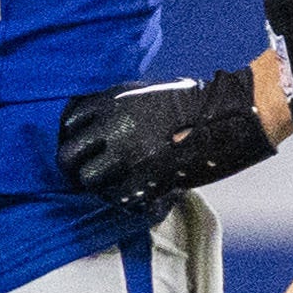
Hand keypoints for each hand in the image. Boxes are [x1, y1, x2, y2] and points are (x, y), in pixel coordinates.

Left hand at [58, 63, 276, 214]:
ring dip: (99, 184)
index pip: (68, 124)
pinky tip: (135, 191)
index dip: (74, 138)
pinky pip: (117, 197)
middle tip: (87, 172)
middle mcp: (112, 128)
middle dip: (75, 166)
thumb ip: (113, 108)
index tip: (84, 146)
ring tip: (114, 182)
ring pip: (89, 181)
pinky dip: (125, 198)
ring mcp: (127, 156)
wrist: (225, 117)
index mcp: (110, 102)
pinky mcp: (144, 180)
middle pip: (67, 157)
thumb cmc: (186, 104)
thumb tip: (88, 128)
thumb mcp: (142, 94)